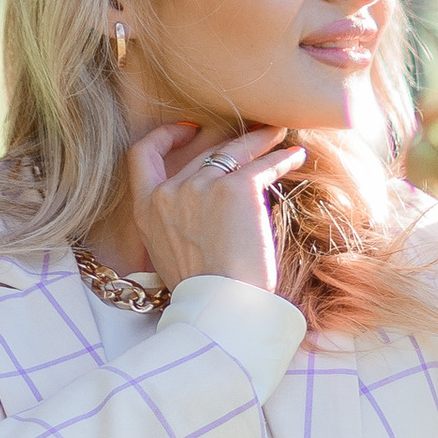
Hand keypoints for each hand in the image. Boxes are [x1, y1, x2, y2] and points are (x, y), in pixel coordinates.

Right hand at [131, 123, 304, 294]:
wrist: (222, 308)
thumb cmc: (204, 292)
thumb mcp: (170, 254)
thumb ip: (175, 223)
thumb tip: (201, 207)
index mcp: (147, 209)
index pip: (142, 155)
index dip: (165, 136)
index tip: (188, 129)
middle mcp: (170, 192)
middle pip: (202, 153)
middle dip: (229, 141)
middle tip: (252, 136)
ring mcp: (201, 186)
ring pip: (234, 150)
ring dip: (260, 139)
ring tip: (278, 133)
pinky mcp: (236, 188)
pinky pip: (263, 164)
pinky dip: (282, 157)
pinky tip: (295, 156)